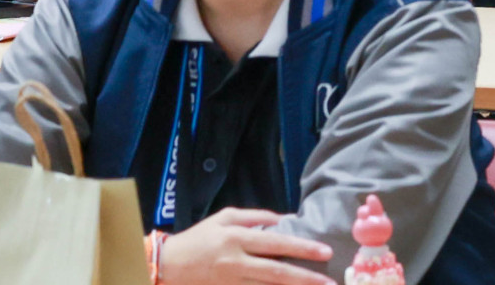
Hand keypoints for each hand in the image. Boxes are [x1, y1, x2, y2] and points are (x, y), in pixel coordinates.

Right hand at [158, 208, 332, 284]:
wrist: (165, 266)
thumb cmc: (198, 238)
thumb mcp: (225, 218)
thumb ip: (255, 217)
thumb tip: (283, 220)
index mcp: (237, 239)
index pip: (277, 244)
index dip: (303, 248)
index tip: (325, 253)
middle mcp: (235, 262)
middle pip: (276, 272)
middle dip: (305, 278)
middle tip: (329, 282)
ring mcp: (229, 283)